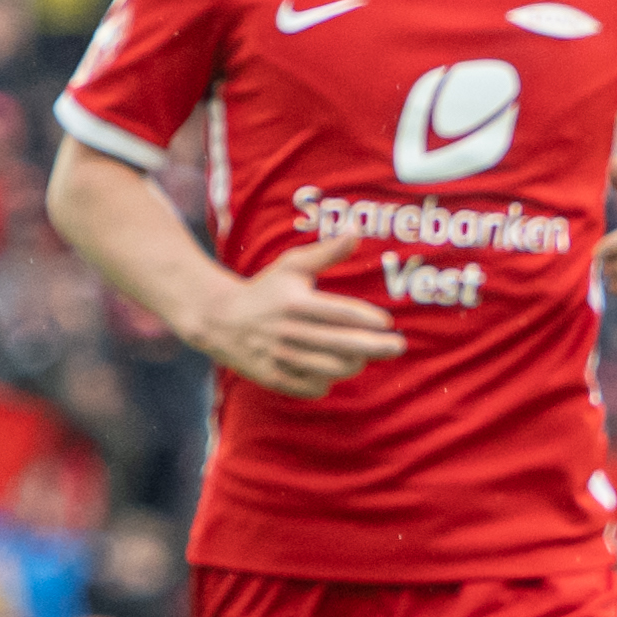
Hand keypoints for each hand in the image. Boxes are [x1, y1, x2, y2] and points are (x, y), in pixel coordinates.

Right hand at [185, 233, 403, 397]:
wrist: (218, 319)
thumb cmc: (265, 289)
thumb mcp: (292, 265)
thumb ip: (327, 252)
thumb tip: (356, 229)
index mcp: (294, 302)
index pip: (339, 313)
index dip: (367, 319)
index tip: (387, 322)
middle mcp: (287, 331)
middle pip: (341, 344)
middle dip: (375, 347)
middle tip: (398, 346)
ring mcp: (279, 357)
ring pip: (330, 369)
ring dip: (354, 364)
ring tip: (366, 356)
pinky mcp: (272, 377)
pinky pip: (311, 387)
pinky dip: (327, 382)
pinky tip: (334, 370)